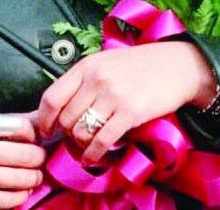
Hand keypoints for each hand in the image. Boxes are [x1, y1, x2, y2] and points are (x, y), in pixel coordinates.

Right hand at [0, 113, 45, 209]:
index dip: (34, 135)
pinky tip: (20, 193)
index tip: (36, 140)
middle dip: (38, 159)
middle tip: (40, 160)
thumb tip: (32, 120)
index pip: (21, 127)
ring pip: (18, 179)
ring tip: (33, 177)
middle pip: (24, 154)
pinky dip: (18, 198)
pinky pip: (3, 201)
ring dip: (32, 179)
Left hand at [37, 42, 216, 162]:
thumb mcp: (105, 63)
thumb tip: (60, 109)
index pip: (52, 96)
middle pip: (66, 118)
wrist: (175, 66)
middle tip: (74, 138)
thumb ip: (83, 81)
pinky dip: (94, 154)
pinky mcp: (130, 112)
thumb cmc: (138, 66)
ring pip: (81, 131)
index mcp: (86, 66)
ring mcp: (113, 95)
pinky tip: (94, 157)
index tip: (46, 130)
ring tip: (88, 144)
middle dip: (67, 133)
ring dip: (81, 144)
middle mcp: (96, 79)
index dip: (44, 119)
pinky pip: (102, 141)